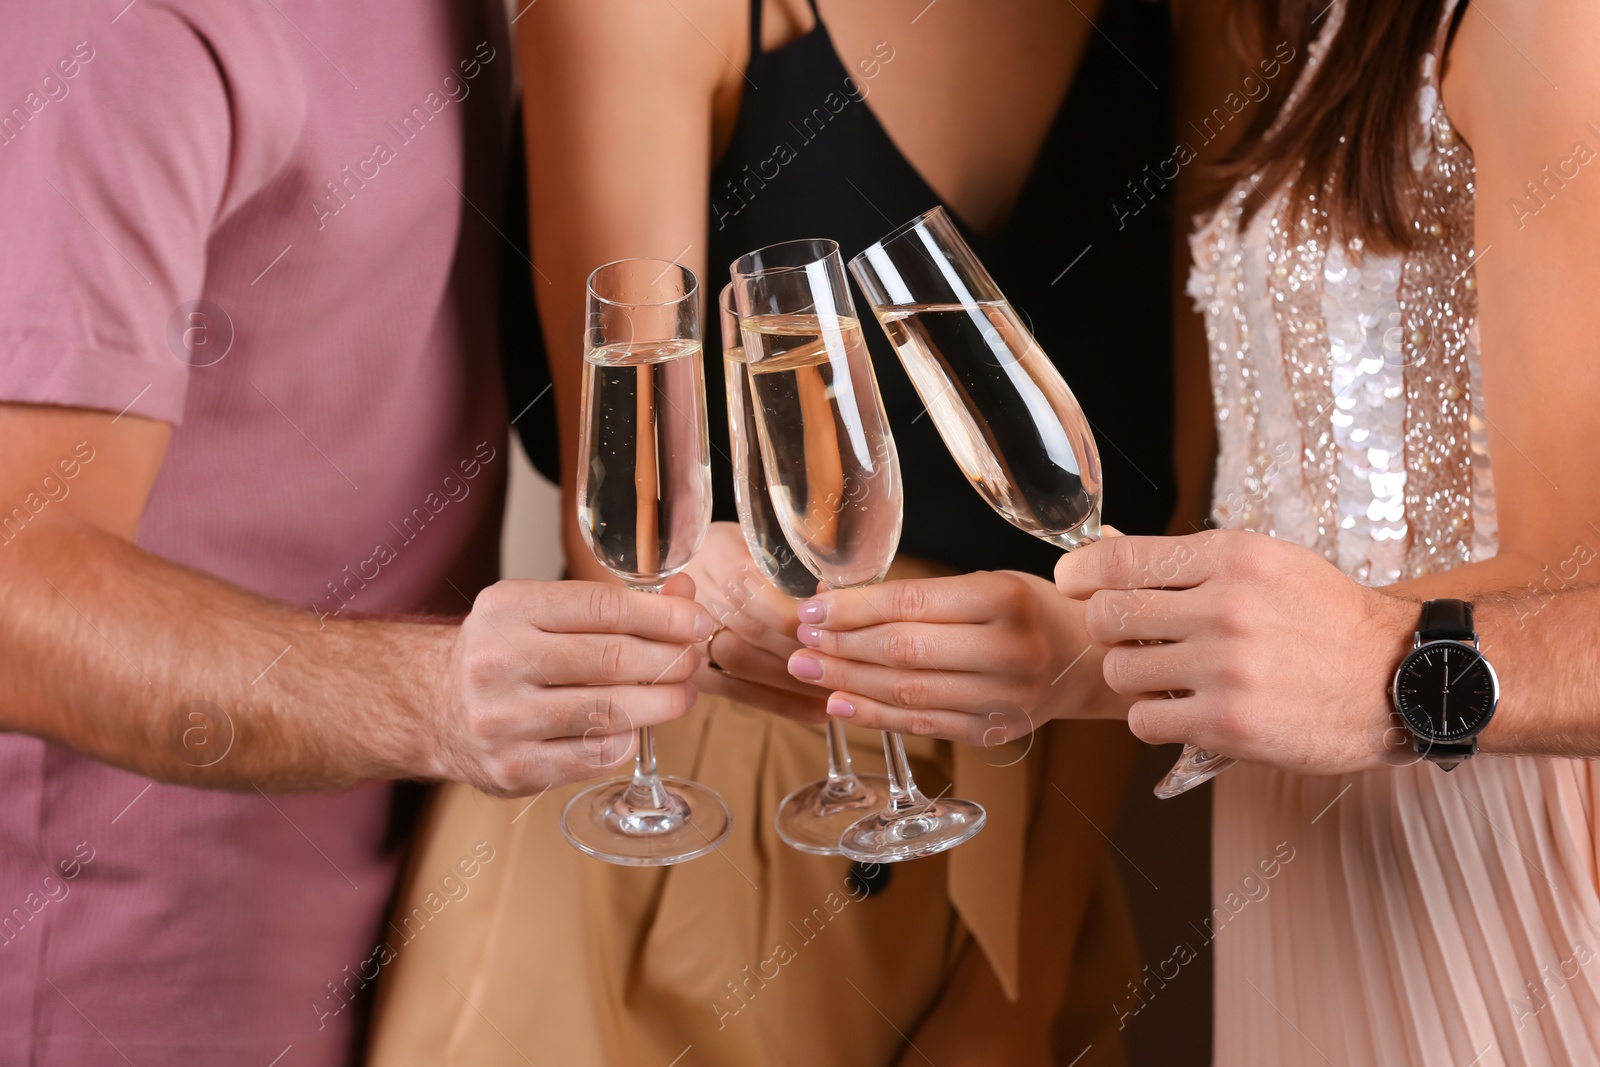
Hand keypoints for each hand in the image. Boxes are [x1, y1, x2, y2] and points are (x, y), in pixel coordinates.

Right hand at [430, 573, 712, 794]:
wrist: (434, 706)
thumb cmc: (502, 652)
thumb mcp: (541, 610)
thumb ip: (611, 605)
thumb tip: (685, 599)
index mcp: (507, 609)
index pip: (603, 608)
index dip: (663, 616)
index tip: (697, 622)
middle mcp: (498, 662)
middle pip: (612, 660)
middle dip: (669, 660)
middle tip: (693, 661)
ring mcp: (502, 720)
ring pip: (609, 713)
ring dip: (661, 704)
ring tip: (680, 695)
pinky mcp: (513, 767)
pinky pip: (594, 756)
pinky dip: (627, 740)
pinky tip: (633, 726)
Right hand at [683, 522, 828, 720]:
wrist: (675, 573)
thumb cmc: (732, 554)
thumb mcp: (757, 539)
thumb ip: (790, 564)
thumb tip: (832, 593)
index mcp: (721, 561)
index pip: (759, 595)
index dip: (799, 618)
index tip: (838, 628)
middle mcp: (702, 603)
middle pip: (756, 634)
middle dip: (806, 652)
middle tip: (853, 664)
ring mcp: (694, 642)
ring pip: (749, 666)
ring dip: (798, 682)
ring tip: (843, 689)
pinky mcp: (699, 674)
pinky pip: (742, 693)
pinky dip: (783, 705)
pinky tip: (818, 710)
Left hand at [782, 571, 1120, 744]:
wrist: (1092, 661)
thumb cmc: (1033, 611)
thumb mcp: (992, 583)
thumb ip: (927, 595)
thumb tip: (841, 601)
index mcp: (1007, 598)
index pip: (913, 601)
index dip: (854, 608)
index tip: (812, 607)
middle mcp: (1009, 650)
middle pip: (905, 650)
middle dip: (842, 645)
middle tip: (801, 640)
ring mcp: (1004, 697)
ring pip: (909, 691)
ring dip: (849, 681)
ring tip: (808, 669)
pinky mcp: (994, 731)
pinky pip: (923, 724)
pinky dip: (875, 715)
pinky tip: (840, 703)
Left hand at [1054, 529, 1417, 774]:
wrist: (1400, 679)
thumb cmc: (1328, 620)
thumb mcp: (1270, 564)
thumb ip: (1198, 566)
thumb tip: (1111, 563)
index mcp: (1232, 557)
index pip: (1121, 557)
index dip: (1082, 572)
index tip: (1071, 581)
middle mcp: (1225, 607)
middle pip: (1108, 615)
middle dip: (1109, 629)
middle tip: (1133, 640)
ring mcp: (1225, 666)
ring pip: (1120, 671)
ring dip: (1133, 677)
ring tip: (1168, 677)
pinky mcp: (1228, 722)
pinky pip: (1145, 719)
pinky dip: (1154, 718)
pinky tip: (1183, 711)